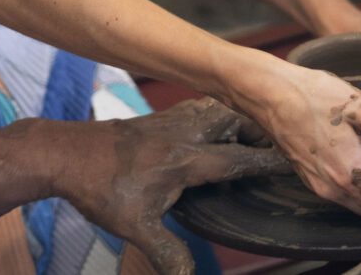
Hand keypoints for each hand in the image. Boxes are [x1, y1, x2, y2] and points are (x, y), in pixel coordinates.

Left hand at [52, 98, 290, 274]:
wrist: (64, 152)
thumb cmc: (99, 187)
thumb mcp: (135, 226)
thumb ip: (167, 252)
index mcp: (185, 159)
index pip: (239, 158)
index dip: (270, 160)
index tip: (297, 160)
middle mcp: (183, 133)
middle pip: (235, 120)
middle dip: (259, 131)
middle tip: (277, 147)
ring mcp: (169, 120)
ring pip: (216, 108)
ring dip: (237, 119)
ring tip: (251, 137)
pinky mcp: (157, 117)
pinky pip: (198, 108)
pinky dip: (215, 114)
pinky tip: (213, 128)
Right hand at [228, 57, 360, 223]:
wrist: (269, 93)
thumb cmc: (315, 96)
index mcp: (350, 177)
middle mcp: (332, 191)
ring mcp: (316, 186)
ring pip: (355, 198)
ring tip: (357, 138)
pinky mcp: (306, 177)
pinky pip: (337, 187)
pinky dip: (347, 171)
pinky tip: (340, 139)